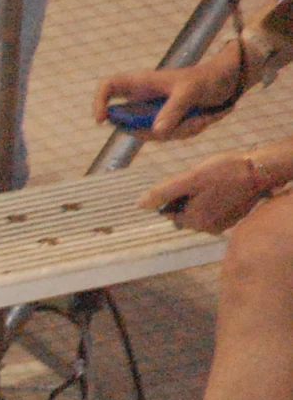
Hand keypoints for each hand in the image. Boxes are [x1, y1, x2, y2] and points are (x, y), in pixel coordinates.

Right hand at [93, 52, 245, 138]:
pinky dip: (186, 132)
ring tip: (201, 117)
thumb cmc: (206, 79)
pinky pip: (166, 137)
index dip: (98, 102)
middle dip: (156, 129)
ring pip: (151, 133)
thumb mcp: (191, 91)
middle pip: (130, 122)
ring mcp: (152, 112)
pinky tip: (201, 120)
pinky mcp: (164, 122)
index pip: (107, 87)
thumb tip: (157, 132)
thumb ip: (174, 110)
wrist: (227, 83)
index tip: (102, 120)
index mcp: (141, 83)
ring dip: (179, 131)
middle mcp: (142, 98)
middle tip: (184, 123)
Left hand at [141, 153, 268, 234]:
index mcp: (193, 221)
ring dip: (200, 198)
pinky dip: (214, 200)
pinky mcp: (231, 219)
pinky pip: (213, 210)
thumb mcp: (190, 179)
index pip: (169, 211)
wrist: (260, 170)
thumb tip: (139, 205)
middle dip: (187, 197)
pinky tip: (223, 188)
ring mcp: (220, 225)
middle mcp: (206, 229)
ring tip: (214, 183)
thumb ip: (164, 192)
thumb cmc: (225, 172)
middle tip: (203, 181)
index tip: (189, 182)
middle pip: (184, 211)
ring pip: (198, 210)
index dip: (175, 195)